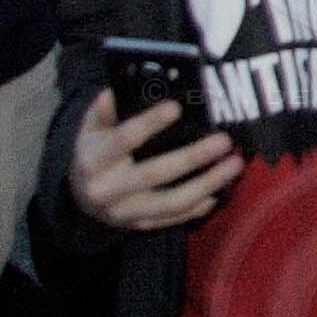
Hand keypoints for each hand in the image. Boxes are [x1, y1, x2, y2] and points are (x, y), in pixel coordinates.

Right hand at [67, 87, 236, 231]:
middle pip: (152, 174)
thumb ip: (104, 111)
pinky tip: (219, 192)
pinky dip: (197, 207)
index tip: (177, 107)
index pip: (122, 140)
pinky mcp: (139, 224)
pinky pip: (172, 219)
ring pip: (169, 202)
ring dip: (206, 184)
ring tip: (235, 164)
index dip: (149, 123)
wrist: (80, 194)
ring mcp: (124, 212)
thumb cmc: (96, 151)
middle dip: (191, 157)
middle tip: (224, 140)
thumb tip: (114, 92)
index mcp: (94, 160)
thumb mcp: (92, 129)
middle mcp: (107, 190)